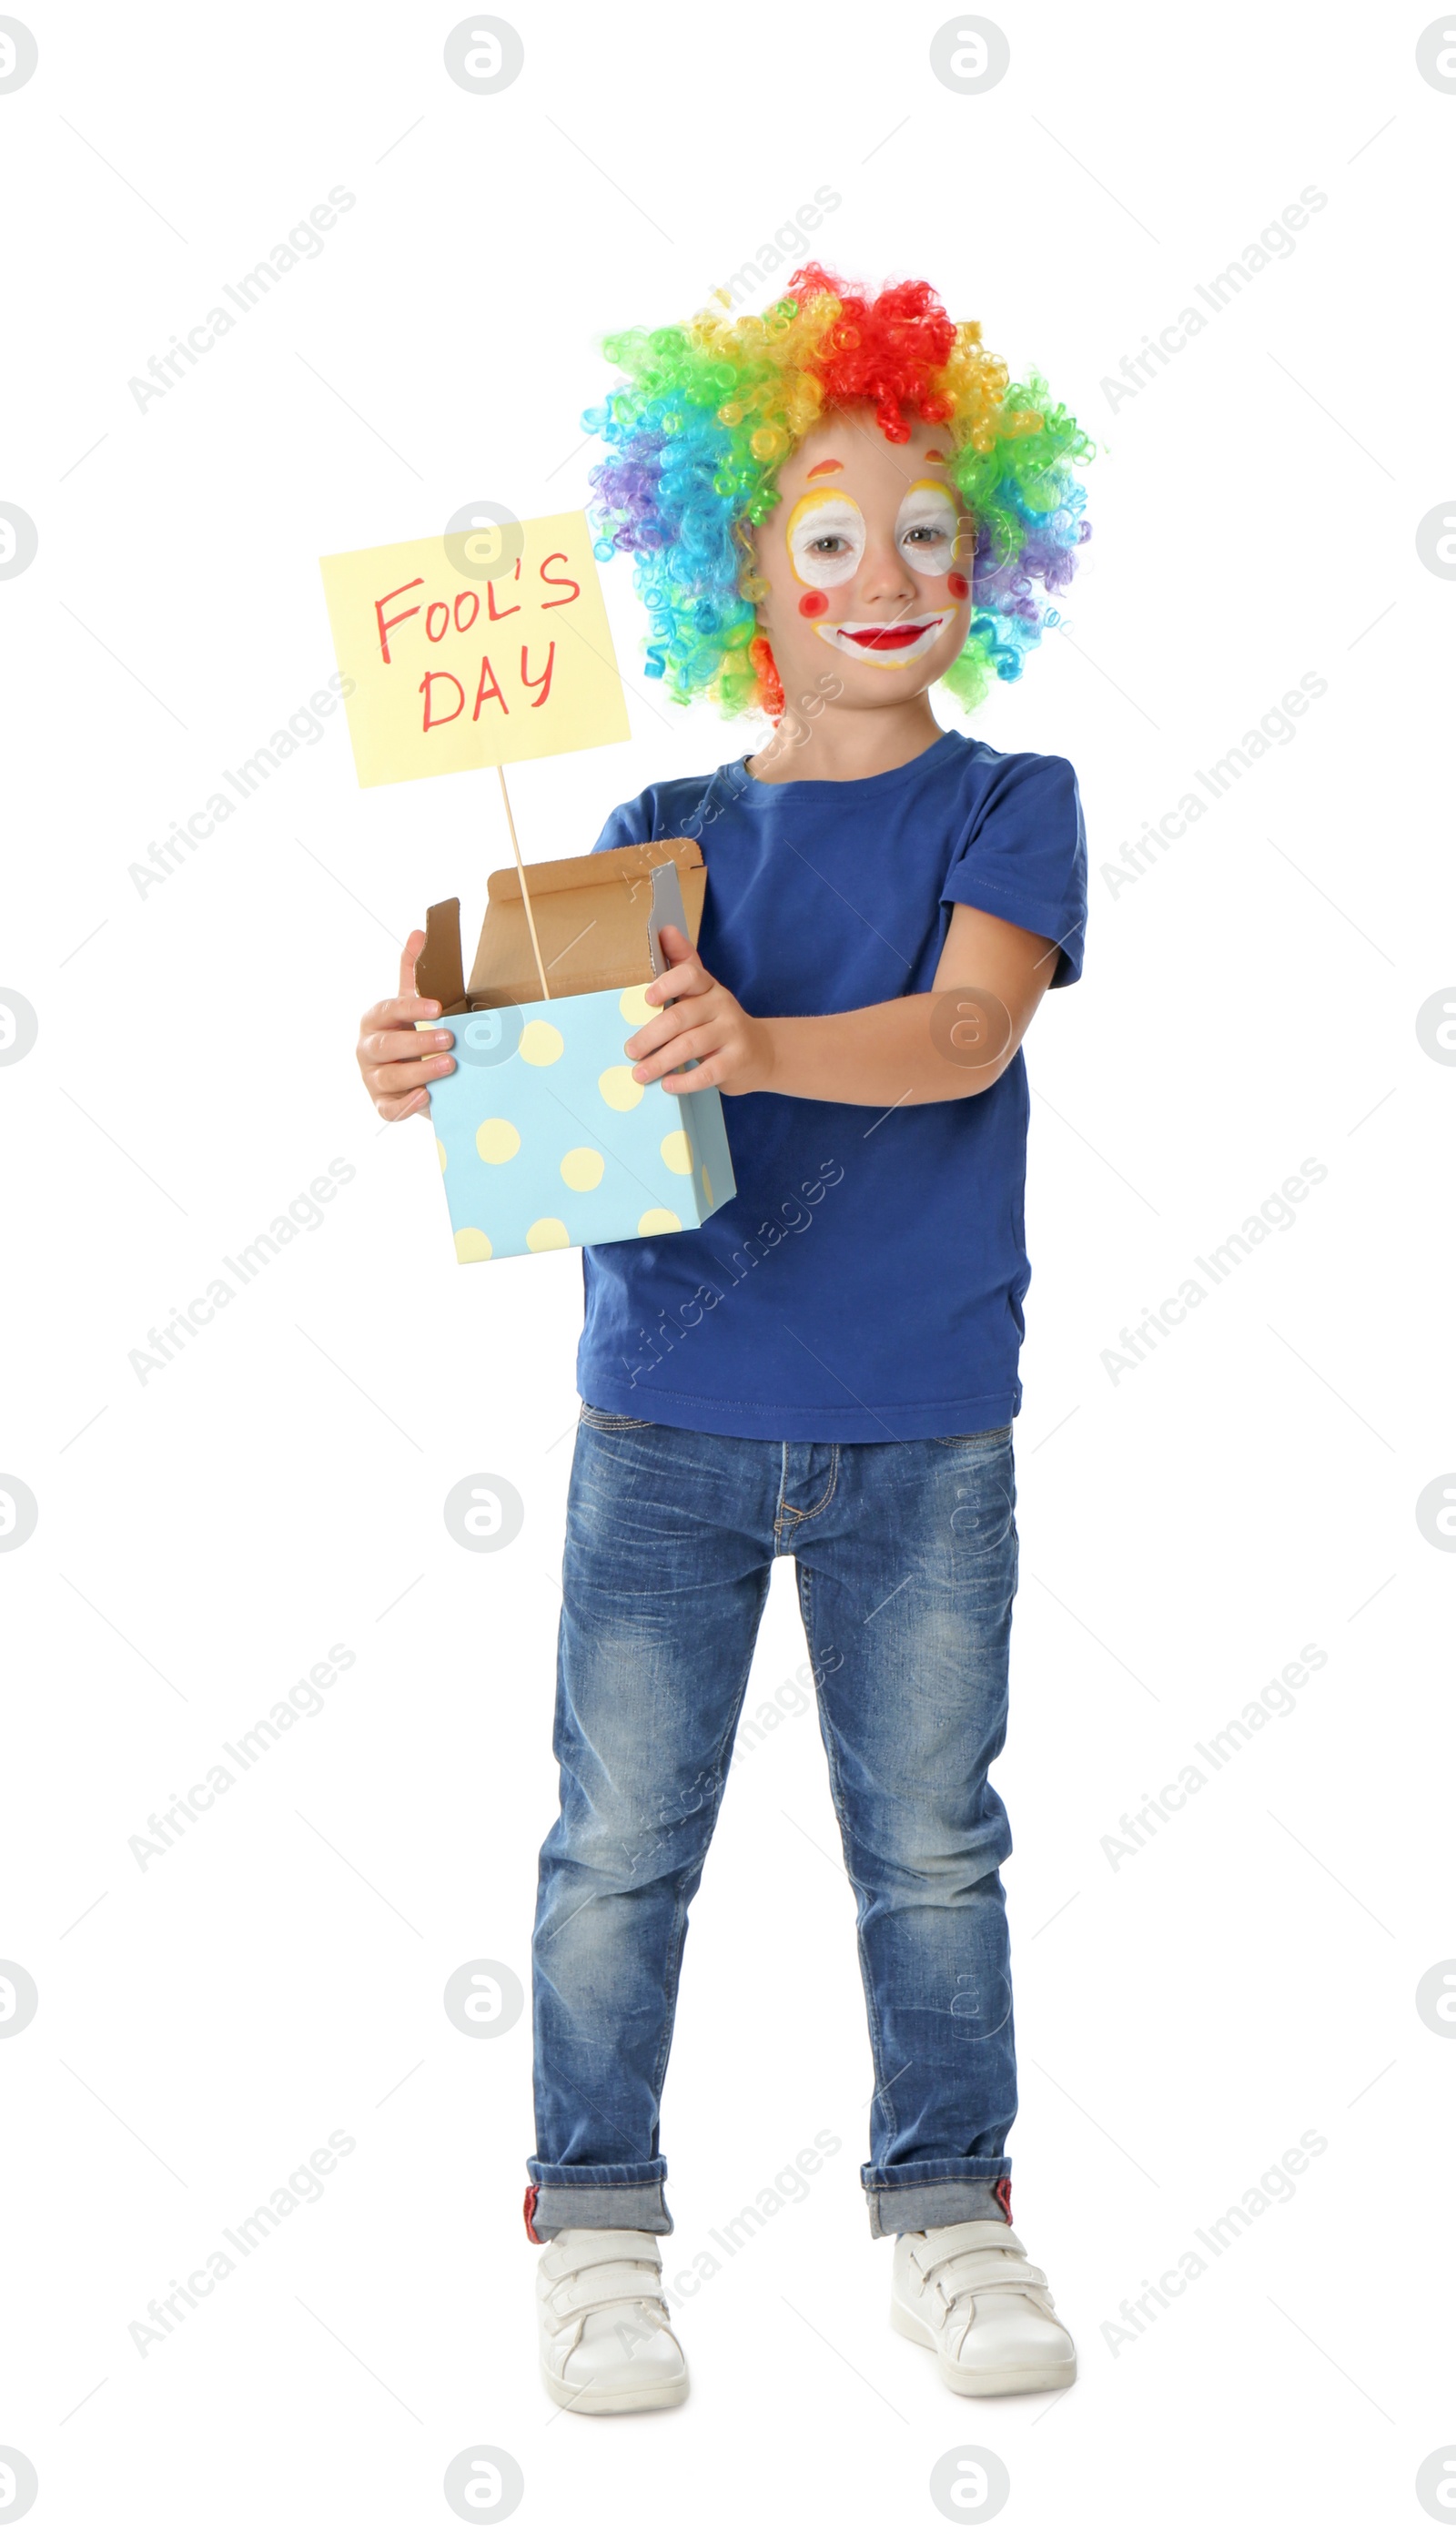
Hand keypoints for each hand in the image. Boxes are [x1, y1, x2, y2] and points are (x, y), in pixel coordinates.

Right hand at [355, 930, 455, 1121]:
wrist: (414, 1074)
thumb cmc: (412, 1033)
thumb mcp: (413, 1004)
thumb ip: (413, 972)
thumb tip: (419, 932)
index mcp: (374, 1020)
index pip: (387, 1010)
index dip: (411, 1008)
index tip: (438, 1007)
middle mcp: (367, 1049)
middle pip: (387, 1045)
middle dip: (417, 1042)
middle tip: (450, 1039)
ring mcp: (372, 1078)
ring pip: (390, 1077)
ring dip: (419, 1072)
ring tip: (449, 1065)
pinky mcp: (382, 1104)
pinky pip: (390, 1108)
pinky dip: (407, 1104)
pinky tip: (427, 1097)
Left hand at [623, 924, 771, 1095]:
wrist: (761, 1053)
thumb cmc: (720, 1022)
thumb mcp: (704, 993)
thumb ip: (683, 964)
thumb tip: (666, 930)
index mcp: (709, 986)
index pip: (689, 975)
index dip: (667, 984)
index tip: (646, 999)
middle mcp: (722, 1005)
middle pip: (681, 1017)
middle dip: (650, 1035)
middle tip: (630, 1051)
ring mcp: (732, 1032)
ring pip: (691, 1045)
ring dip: (661, 1061)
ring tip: (640, 1074)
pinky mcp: (737, 1060)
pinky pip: (708, 1071)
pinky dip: (685, 1080)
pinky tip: (669, 1085)